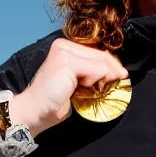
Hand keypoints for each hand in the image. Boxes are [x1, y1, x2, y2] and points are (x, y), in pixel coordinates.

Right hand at [9, 38, 127, 136]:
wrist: (35, 112)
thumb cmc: (55, 100)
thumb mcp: (78, 80)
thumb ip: (92, 70)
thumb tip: (116, 69)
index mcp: (65, 46)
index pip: (97, 51)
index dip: (112, 64)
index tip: (120, 75)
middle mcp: (63, 45)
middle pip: (102, 55)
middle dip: (113, 70)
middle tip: (116, 82)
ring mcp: (64, 52)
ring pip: (101, 62)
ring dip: (103, 78)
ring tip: (89, 89)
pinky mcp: (67, 62)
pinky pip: (96, 70)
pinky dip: (96, 81)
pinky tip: (83, 88)